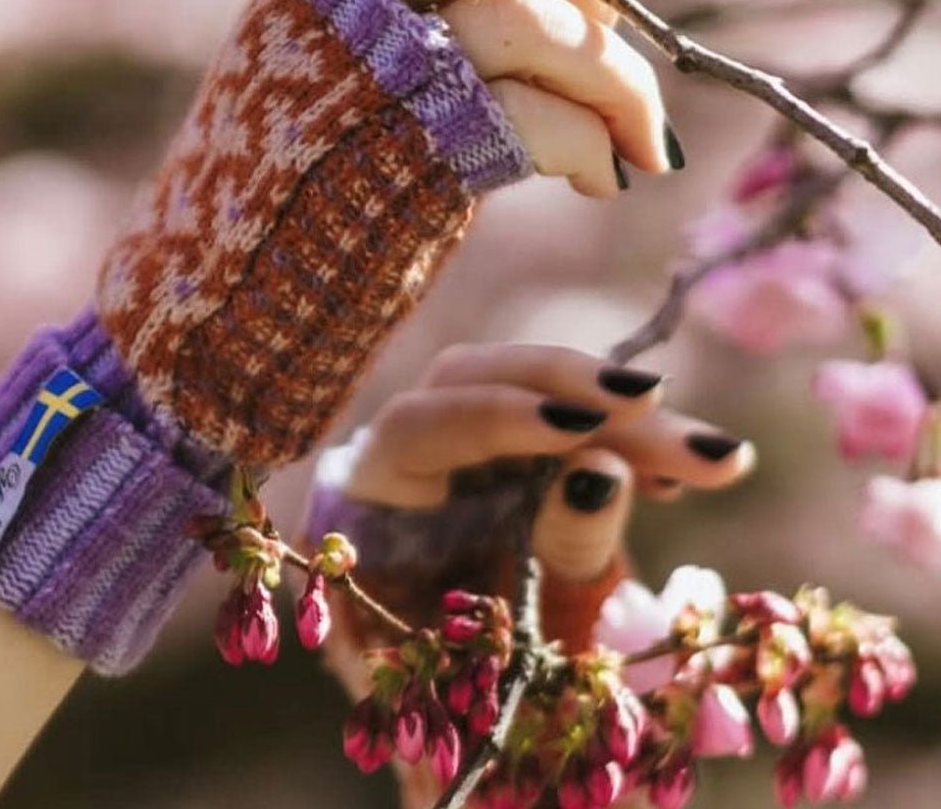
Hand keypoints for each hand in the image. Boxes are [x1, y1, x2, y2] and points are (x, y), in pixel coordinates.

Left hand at [305, 343, 754, 808]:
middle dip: (582, 392)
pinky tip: (675, 475)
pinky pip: (571, 423)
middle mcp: (412, 452)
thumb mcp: (515, 638)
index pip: (422, 424)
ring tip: (713, 458)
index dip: (500, 416)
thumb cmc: (476, 686)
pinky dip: (625, 442)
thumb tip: (602, 467)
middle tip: (674, 421)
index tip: (585, 424)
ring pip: (537, 389)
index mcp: (373, 496)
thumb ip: (552, 555)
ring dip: (625, 418)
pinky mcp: (515, 450)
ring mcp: (465, 443)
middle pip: (484, 379)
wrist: (473, 707)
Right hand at [359, 0, 743, 194]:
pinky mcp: (409, 153)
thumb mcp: (369, 55)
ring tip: (646, 139)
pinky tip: (603, 178)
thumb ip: (448, 0)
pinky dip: (592, 144)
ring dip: (619, 78)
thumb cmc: (332, 167)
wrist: (251, 271)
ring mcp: (375, 76)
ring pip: (527, 19)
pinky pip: (533, 119)